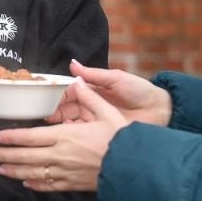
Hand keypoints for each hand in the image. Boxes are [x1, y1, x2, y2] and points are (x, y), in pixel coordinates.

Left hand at [0, 85, 129, 191]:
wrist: (133, 166)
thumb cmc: (121, 139)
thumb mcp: (106, 112)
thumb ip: (88, 96)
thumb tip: (76, 80)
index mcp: (65, 136)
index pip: (30, 136)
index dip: (11, 137)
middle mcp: (60, 155)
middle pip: (25, 156)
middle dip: (4, 155)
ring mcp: (65, 172)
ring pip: (32, 173)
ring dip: (13, 171)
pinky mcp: (72, 184)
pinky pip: (48, 185)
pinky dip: (34, 184)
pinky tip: (25, 182)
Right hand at [51, 61, 171, 126]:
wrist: (159, 110)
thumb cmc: (139, 91)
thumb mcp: (116, 79)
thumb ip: (93, 74)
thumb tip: (72, 64)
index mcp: (91, 90)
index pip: (66, 92)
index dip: (54, 96)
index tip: (42, 100)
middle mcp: (89, 105)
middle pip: (63, 109)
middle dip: (51, 112)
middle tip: (42, 117)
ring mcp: (94, 120)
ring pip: (69, 123)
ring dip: (58, 126)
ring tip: (48, 128)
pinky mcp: (100, 134)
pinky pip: (81, 135)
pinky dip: (71, 136)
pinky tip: (64, 136)